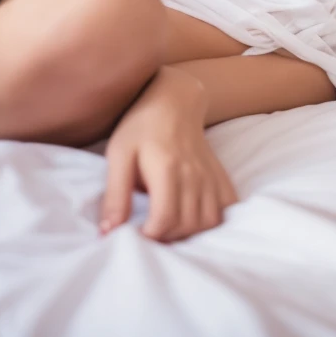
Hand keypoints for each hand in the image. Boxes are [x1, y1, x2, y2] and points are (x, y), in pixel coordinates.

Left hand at [102, 67, 237, 241]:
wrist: (174, 100)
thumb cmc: (141, 126)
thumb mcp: (118, 154)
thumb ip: (115, 194)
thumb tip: (108, 232)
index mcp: (167, 169)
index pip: (165, 219)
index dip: (150, 236)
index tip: (136, 234)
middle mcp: (193, 174)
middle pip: (187, 225)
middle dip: (167, 237)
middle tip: (149, 230)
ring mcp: (210, 175)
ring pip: (209, 221)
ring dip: (190, 232)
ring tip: (169, 226)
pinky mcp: (219, 173)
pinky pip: (227, 206)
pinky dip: (214, 219)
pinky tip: (196, 218)